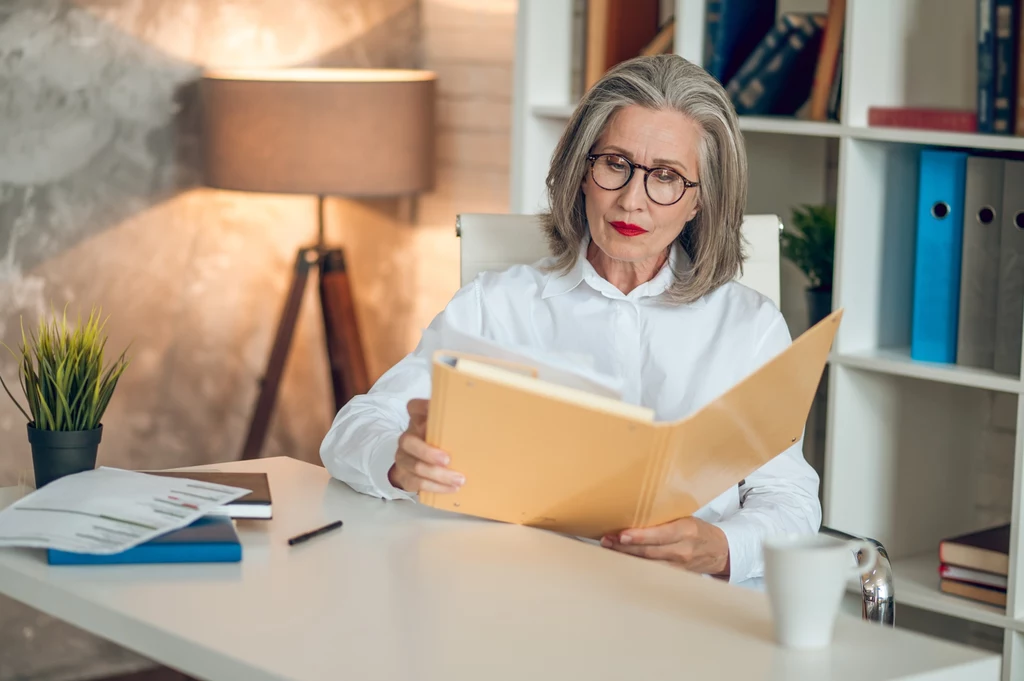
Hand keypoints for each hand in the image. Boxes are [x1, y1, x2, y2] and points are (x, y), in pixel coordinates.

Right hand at [388, 399, 464, 493]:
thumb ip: (454, 426)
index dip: (422, 407)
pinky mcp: (405, 476)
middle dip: (428, 452)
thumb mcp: (444, 432)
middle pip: (409, 442)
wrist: (415, 468)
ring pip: (416, 466)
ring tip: (460, 480)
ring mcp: (404, 457)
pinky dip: (437, 487)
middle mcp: (407, 437)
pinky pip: (418, 483)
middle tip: (448, 460)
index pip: (414, 407)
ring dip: (439, 475)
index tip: (436, 409)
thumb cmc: (438, 444)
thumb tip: (483, 420)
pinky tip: (452, 488)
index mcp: (417, 421)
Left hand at [600, 517, 729, 577]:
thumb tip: (633, 513)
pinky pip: (654, 572)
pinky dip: (637, 567)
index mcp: (686, 530)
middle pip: (649, 552)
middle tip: (608, 541)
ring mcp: (680, 566)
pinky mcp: (677, 576)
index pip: (659, 535)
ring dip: (628, 557)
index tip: (622, 534)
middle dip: (626, 547)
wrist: (719, 550)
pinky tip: (624, 562)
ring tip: (610, 550)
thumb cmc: (697, 529)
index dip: (639, 536)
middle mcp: (683, 550)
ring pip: (649, 564)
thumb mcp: (685, 518)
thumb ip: (663, 519)